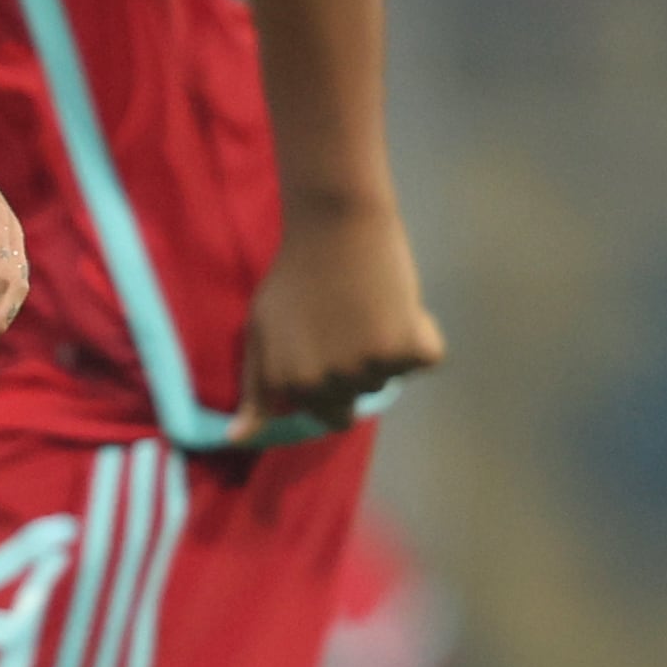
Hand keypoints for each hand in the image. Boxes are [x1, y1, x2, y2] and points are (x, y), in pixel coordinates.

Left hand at [232, 198, 443, 442]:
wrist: (334, 226)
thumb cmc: (293, 278)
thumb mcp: (261, 333)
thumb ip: (256, 389)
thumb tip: (239, 439)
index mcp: (293, 383)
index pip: (328, 415)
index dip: (333, 380)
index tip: (328, 346)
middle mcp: (331, 383)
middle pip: (360, 398)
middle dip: (358, 368)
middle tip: (346, 321)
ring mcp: (372, 367)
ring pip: (392, 376)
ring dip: (386, 347)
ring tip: (365, 305)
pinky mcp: (411, 348)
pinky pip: (427, 357)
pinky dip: (421, 332)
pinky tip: (396, 301)